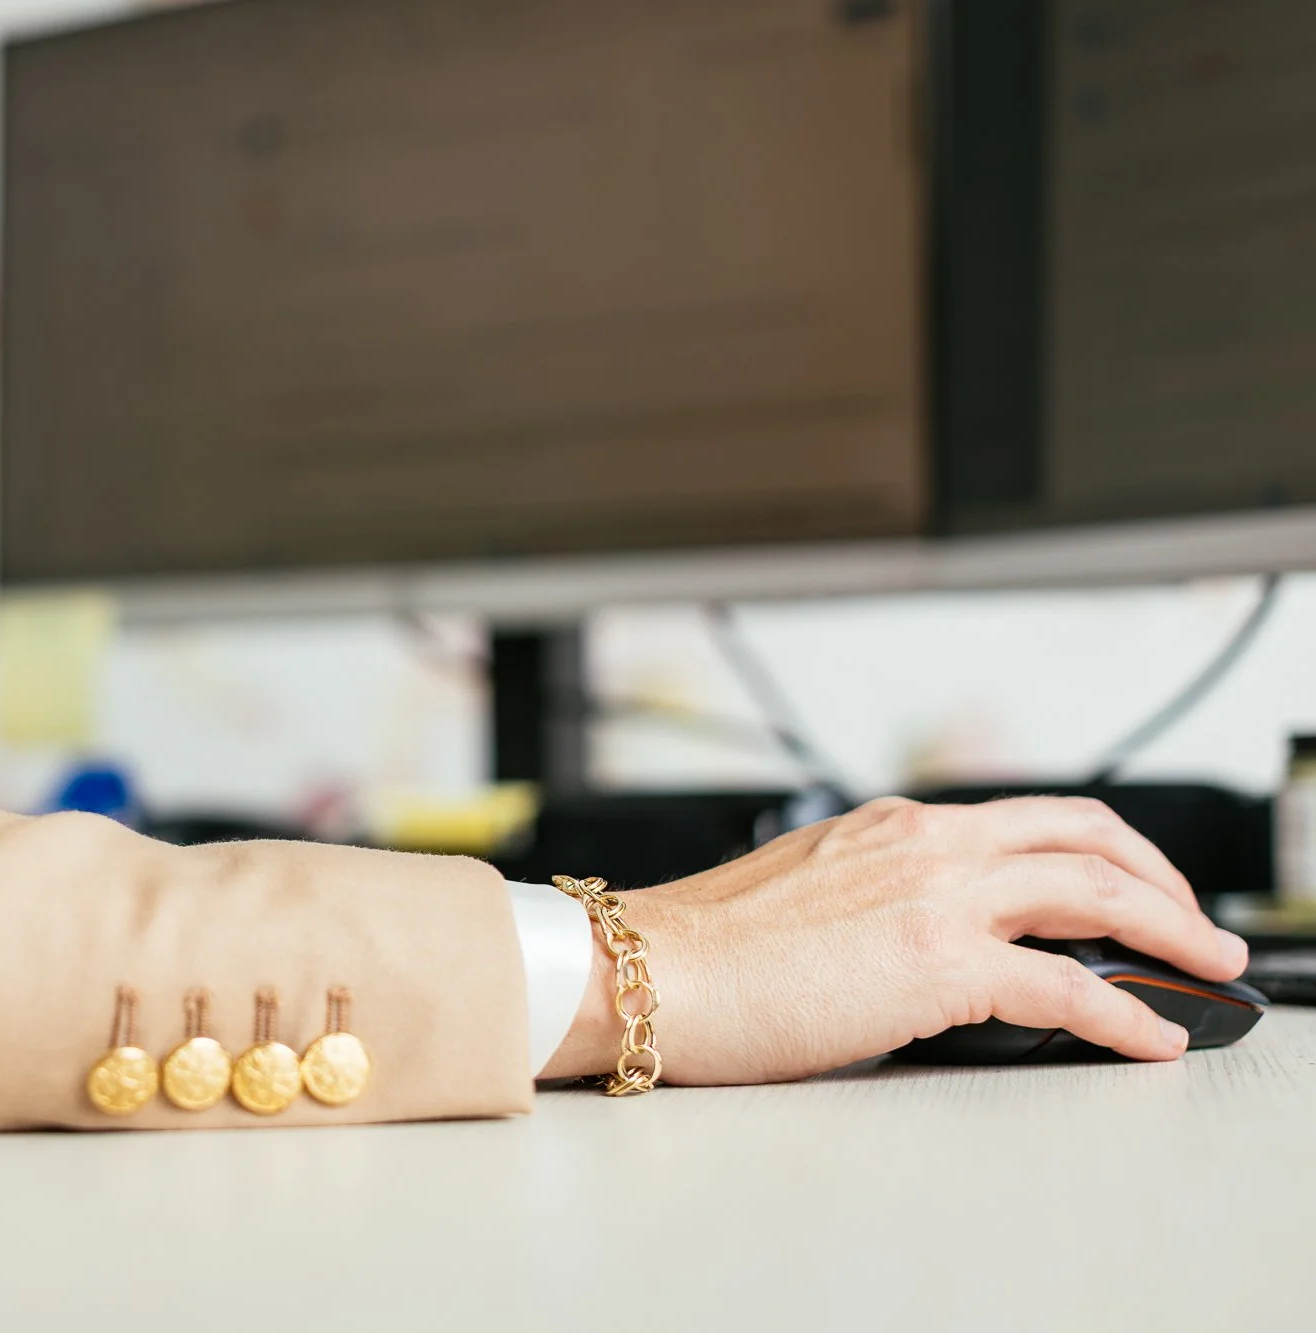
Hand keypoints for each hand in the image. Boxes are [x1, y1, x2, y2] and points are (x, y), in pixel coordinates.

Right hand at [541, 796, 1249, 1084]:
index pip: (1026, 819)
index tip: (1129, 884)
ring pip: (1097, 892)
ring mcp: (936, 894)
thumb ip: (874, 897)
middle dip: (1160, 878)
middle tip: (1195, 925)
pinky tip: (1152, 1037)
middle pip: (1086, 835)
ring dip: (1172, 931)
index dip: (1099, 850)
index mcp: (890, 824)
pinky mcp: (938, 961)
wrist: (647, 970)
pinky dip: (1128, 1012)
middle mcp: (924, 841)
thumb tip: (919, 946)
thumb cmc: (702, 951)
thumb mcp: (803, 893)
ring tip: (1208, 971)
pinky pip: (1069, 985)